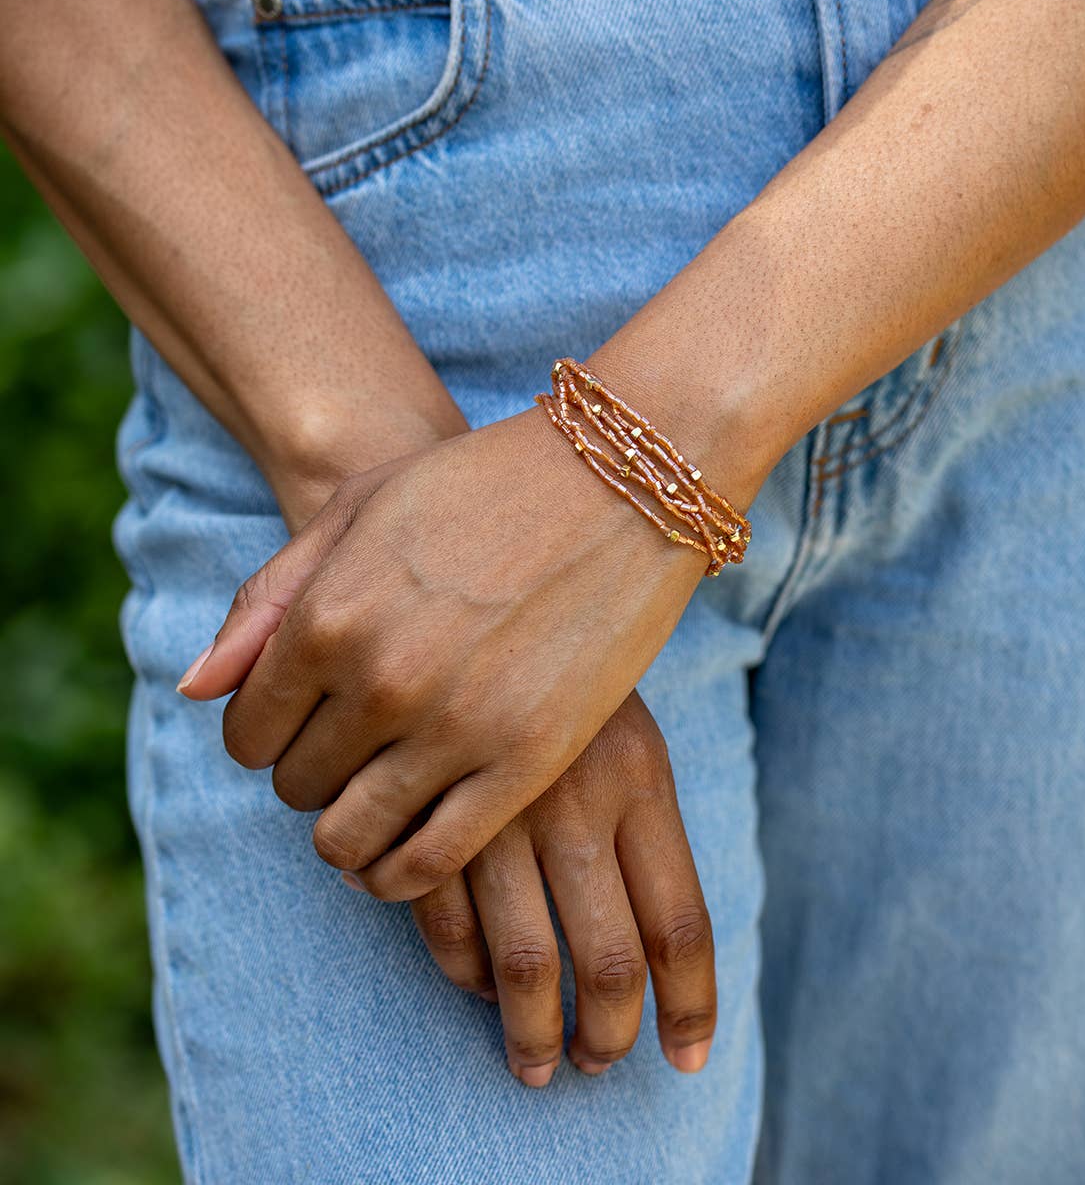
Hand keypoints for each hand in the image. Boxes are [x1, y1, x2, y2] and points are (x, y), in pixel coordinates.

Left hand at [178, 403, 707, 900]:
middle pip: (298, 786)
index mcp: (327, 615)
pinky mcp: (524, 762)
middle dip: (312, 777)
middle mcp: (378, 680)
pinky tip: (402, 857)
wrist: (617, 483)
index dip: (265, 739)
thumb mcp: (357, 510)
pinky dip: (400, 876)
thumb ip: (267, 599)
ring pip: (353, 835)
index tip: (300, 731)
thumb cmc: (481, 485)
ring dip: (349, 835)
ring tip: (374, 808)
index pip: (247, 732)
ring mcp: (454, 726)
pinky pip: (431, 860)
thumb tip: (194, 688)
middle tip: (352, 756)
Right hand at [371, 692, 715, 1085]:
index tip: (687, 1057)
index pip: (681, 924)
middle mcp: (574, 801)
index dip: (689, 1005)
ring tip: (536, 1063)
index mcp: (638, 777)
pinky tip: (478, 987)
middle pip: (609, 961)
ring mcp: (497, 809)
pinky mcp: (426, 810)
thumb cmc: (570, 674)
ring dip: (530, 1033)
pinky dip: (464, 975)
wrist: (489, 584)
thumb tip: (661, 948)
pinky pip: (446, 927)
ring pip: (524, 964)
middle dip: (609, 1037)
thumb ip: (646, 830)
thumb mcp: (630, 732)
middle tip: (598, 1064)